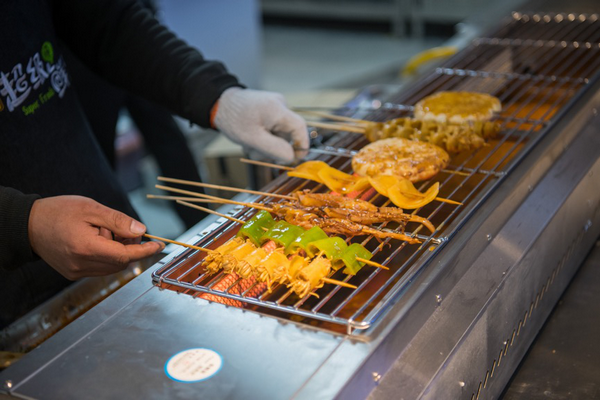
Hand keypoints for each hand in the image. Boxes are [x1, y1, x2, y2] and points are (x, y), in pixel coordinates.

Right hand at [28, 196, 163, 279]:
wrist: (28, 224)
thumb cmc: (58, 212)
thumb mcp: (91, 208)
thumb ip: (118, 221)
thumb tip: (141, 230)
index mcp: (86, 248)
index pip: (125, 256)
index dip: (145, 251)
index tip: (158, 245)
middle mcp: (81, 265)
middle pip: (121, 262)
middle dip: (131, 247)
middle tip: (126, 229)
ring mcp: (76, 272)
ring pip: (112, 267)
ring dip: (118, 252)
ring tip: (105, 232)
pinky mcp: (73, 274)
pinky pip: (100, 268)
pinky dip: (107, 256)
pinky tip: (97, 241)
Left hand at [213, 88, 308, 163]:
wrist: (219, 103)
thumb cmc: (234, 120)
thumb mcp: (253, 139)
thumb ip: (275, 149)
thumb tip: (292, 157)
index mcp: (278, 110)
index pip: (300, 127)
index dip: (302, 145)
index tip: (296, 158)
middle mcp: (280, 105)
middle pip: (288, 133)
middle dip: (275, 147)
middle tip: (258, 153)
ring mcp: (275, 107)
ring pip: (279, 134)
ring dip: (267, 144)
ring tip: (250, 145)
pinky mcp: (269, 110)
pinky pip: (273, 129)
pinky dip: (264, 137)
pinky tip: (252, 139)